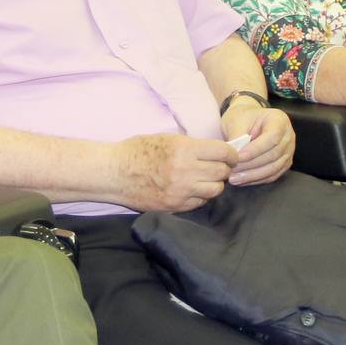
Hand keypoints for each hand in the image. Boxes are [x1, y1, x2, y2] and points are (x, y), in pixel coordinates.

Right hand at [112, 133, 236, 211]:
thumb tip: (215, 151)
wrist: (114, 173)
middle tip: (218, 166)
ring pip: (215, 190)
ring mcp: (180, 191)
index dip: (231, 154)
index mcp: (184, 150)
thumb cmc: (138, 151)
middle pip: (222, 172)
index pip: (223, 153)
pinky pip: (200, 202)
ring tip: (205, 179)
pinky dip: (200, 196)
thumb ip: (192, 145)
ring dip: (214, 184)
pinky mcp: (174, 206)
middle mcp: (185, 171)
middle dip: (223, 168)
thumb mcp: (167, 138)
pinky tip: (191, 189)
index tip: (230, 156)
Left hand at [220, 105, 292, 185]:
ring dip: (253, 175)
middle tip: (232, 170)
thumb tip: (234, 156)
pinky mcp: (284, 163)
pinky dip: (258, 179)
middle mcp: (288, 135)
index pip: (272, 138)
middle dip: (251, 165)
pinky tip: (243, 180)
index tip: (238, 157)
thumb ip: (237, 137)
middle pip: (273, 155)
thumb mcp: (236, 121)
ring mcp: (288, 150)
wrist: (247, 120)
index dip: (255, 150)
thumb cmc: (242, 118)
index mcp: (279, 120)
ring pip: (274, 167)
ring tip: (235, 178)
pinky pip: (273, 175)